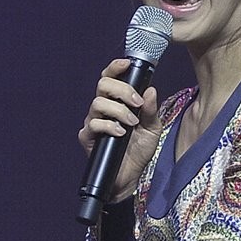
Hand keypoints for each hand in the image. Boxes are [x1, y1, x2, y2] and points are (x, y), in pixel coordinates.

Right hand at [78, 58, 161, 201]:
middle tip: (136, 103)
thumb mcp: (152, 128)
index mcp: (117, 101)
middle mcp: (103, 108)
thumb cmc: (139, 150)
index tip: (127, 63)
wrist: (131, 176)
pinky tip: (121, 133)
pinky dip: (109, 126)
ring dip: (118, 110)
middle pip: (102, 84)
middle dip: (122, 90)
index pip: (111, 77)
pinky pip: (93, 124)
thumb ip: (150, 109)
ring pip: (98, 103)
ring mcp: (94, 122)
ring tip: (132, 123)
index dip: (116, 67)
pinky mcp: (88, 137)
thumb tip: (150, 90)